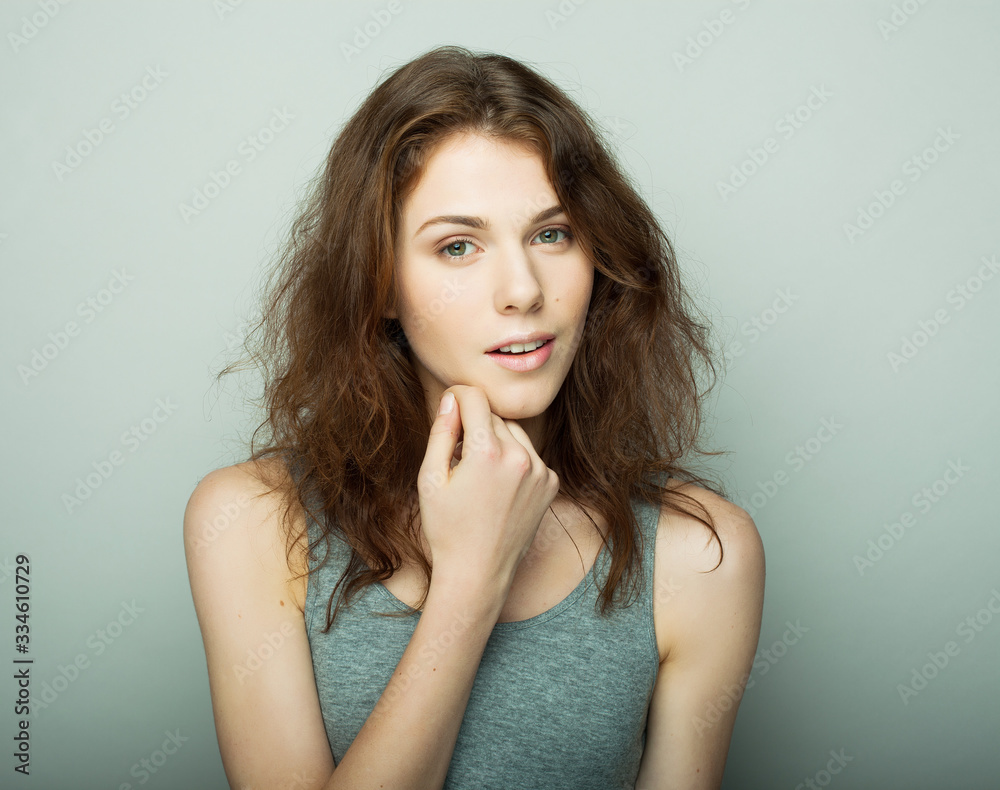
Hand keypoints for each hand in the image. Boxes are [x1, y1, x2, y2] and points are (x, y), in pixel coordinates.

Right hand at [417, 385, 560, 588]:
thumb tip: (452, 399)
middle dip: (474, 425)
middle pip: (493, 416)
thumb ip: (442, 432)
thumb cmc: (447, 529)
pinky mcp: (550, 484)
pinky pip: (530, 455)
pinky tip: (498, 487)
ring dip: (495, 441)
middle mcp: (520, 457)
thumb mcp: (431, 479)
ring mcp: (540, 471)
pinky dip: (514, 460)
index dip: (457, 396)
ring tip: (477, 473)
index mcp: (488, 452)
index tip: (449, 405)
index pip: (475, 398)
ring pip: (514, 433)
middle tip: (456, 456)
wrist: (479, 573)